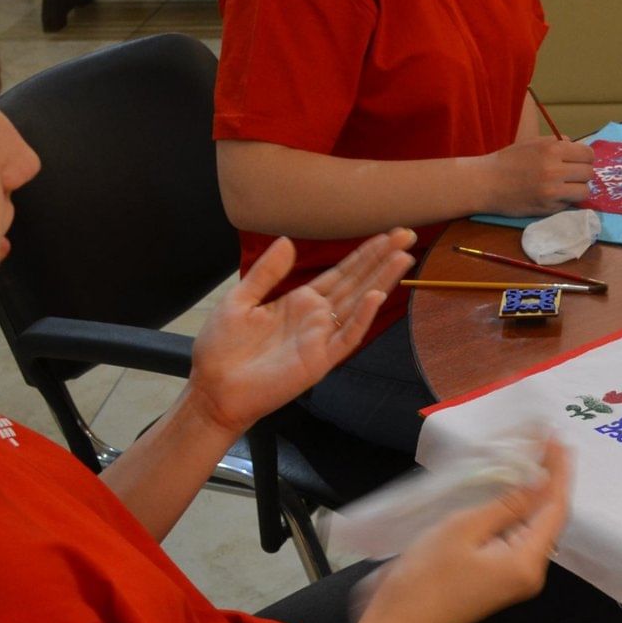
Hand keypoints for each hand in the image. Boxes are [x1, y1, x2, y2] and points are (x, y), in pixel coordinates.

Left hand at [185, 229, 415, 435]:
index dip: (365, 253)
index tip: (387, 234)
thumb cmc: (223, 348)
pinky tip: (376, 296)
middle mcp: (318, 316)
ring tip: (403, 257)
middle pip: (358, 282)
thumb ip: (267, 273)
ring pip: (359, 304)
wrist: (213, 389)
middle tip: (408, 235)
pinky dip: (362, 317)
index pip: (341, 272)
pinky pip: (347, 336)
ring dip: (381, 280)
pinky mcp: (320, 360)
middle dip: (383, 259)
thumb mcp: (240, 300)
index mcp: (301, 300)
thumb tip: (288, 241)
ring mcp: (322, 338)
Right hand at [364, 441, 571, 622]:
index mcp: (527, 562)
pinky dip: (520, 513)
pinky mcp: (502, 579)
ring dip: (536, 494)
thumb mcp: (465, 529)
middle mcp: (531, 573)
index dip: (558, 472)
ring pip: (536, 528)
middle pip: (550, 518)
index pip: (555, 508)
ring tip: (535, 458)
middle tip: (547, 443)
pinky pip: (520, 538)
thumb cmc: (425, 575)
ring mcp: (517, 578)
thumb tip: (540, 480)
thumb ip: (507, 504)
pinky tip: (514, 491)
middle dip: (550, 480)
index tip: (557, 439)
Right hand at [478, 137, 595, 216]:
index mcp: (552, 149)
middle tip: (571, 175)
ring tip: (565, 186)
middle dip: (582, 173)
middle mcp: (555, 170)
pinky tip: (552, 196)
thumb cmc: (509, 160)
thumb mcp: (533, 143)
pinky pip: (569, 204)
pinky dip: (565, 201)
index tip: (579, 161)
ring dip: (578, 189)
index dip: (586, 158)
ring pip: (584, 191)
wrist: (487, 183)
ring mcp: (552, 191)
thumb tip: (579, 149)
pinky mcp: (548, 208)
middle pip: (589, 173)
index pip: (588, 154)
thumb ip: (557, 144)